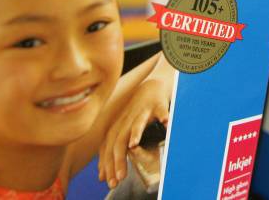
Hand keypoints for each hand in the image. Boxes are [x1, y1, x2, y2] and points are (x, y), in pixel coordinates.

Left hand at [98, 60, 172, 188]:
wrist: (151, 87)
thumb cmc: (137, 114)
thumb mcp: (123, 131)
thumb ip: (113, 151)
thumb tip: (101, 175)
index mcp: (118, 127)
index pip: (108, 148)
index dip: (107, 164)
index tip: (108, 182)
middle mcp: (127, 119)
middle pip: (119, 139)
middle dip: (118, 159)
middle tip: (120, 177)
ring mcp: (142, 111)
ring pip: (137, 123)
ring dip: (135, 134)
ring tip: (133, 145)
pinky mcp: (157, 105)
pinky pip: (161, 111)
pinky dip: (164, 116)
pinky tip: (167, 124)